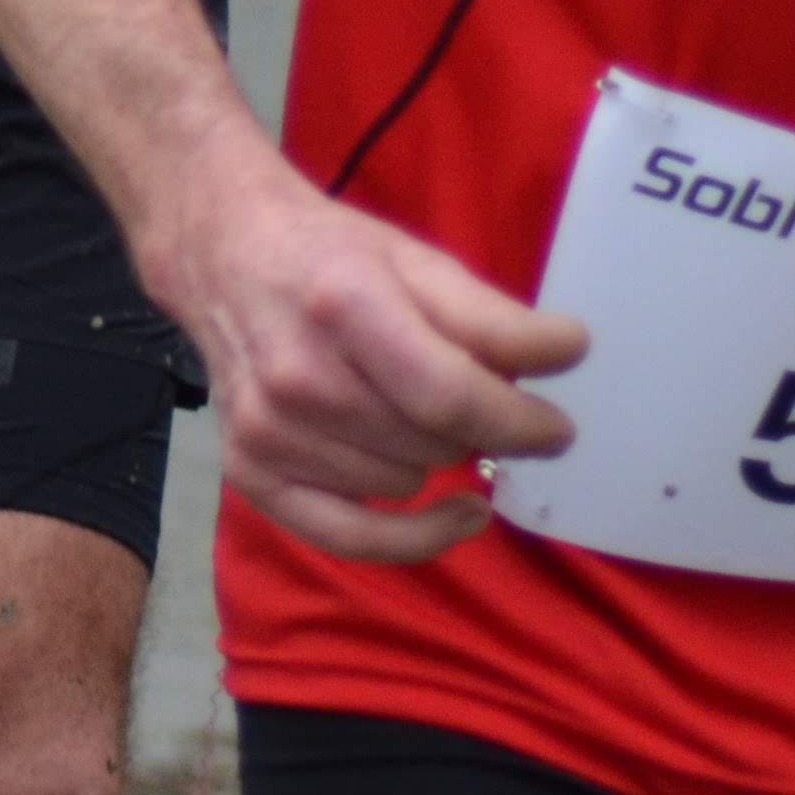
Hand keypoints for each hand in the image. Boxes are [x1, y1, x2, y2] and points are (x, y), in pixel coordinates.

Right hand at [155, 165, 588, 561]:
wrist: (224, 255)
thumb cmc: (332, 254)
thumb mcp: (418, 261)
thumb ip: (491, 316)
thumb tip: (569, 353)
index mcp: (343, 306)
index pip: (450, 397)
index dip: (519, 422)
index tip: (559, 426)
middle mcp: (298, 378)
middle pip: (432, 444)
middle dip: (478, 427)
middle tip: (477, 395)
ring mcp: (268, 433)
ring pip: (406, 484)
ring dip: (433, 456)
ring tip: (415, 409)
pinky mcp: (250, 473)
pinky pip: (352, 540)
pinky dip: (414, 537)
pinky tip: (457, 513)